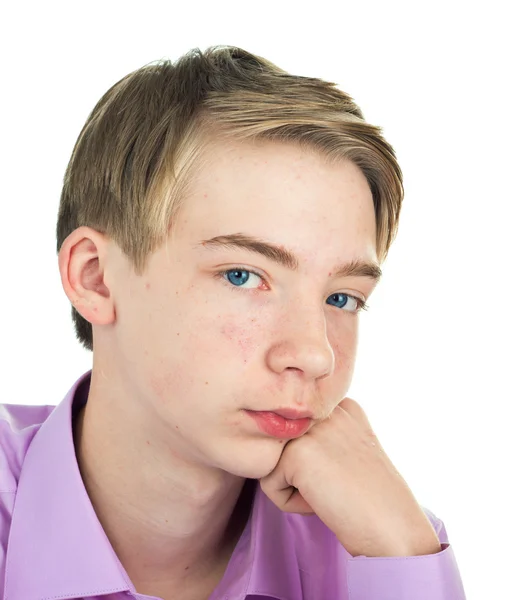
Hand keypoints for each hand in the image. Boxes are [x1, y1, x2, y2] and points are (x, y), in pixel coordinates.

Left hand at [259, 397, 441, 556]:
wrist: (395, 529)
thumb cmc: (374, 498)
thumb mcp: (351, 448)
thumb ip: (321, 433)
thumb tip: (275, 434)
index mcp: (341, 404)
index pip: (297, 429)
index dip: (314, 461)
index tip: (345, 473)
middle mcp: (326, 408)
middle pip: (281, 443)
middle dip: (300, 471)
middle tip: (337, 485)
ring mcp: (311, 428)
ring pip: (272, 461)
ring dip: (294, 486)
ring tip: (331, 492)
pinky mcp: (296, 454)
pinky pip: (269, 485)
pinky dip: (291, 504)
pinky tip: (324, 502)